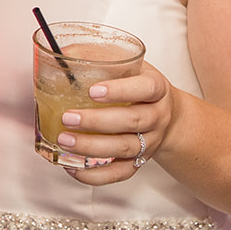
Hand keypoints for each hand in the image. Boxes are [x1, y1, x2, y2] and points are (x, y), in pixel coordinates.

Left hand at [53, 63, 175, 186]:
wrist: (168, 115)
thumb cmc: (138, 85)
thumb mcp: (128, 65)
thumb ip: (99, 57)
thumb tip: (62, 53)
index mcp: (156, 88)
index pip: (145, 88)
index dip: (120, 90)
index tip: (92, 90)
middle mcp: (157, 116)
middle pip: (133, 122)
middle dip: (98, 121)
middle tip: (68, 117)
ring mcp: (150, 142)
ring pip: (125, 148)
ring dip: (92, 147)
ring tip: (64, 140)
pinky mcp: (140, 162)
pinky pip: (120, 173)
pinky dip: (95, 175)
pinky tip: (72, 167)